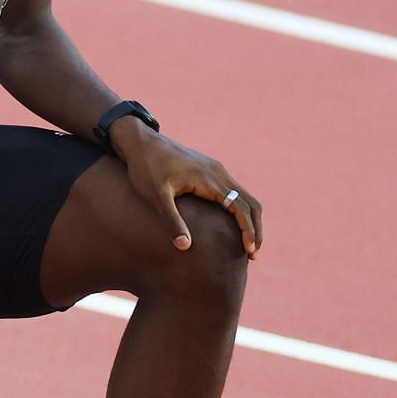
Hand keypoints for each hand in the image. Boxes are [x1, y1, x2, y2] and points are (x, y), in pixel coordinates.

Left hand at [115, 125, 262, 257]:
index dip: (248, 230)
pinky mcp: (209, 169)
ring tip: (247, 244)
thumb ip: (171, 220)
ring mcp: (215, 169)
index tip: (249, 252)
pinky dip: (240, 209)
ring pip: (244, 196)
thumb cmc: (146, 168)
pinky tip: (233, 224)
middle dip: (255, 229)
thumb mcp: (155, 196)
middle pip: (250, 202)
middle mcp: (218, 172)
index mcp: (209, 179)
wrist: (141, 142)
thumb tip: (184, 246)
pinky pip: (233, 190)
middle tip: (253, 255)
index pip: (240, 207)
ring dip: (249, 219)